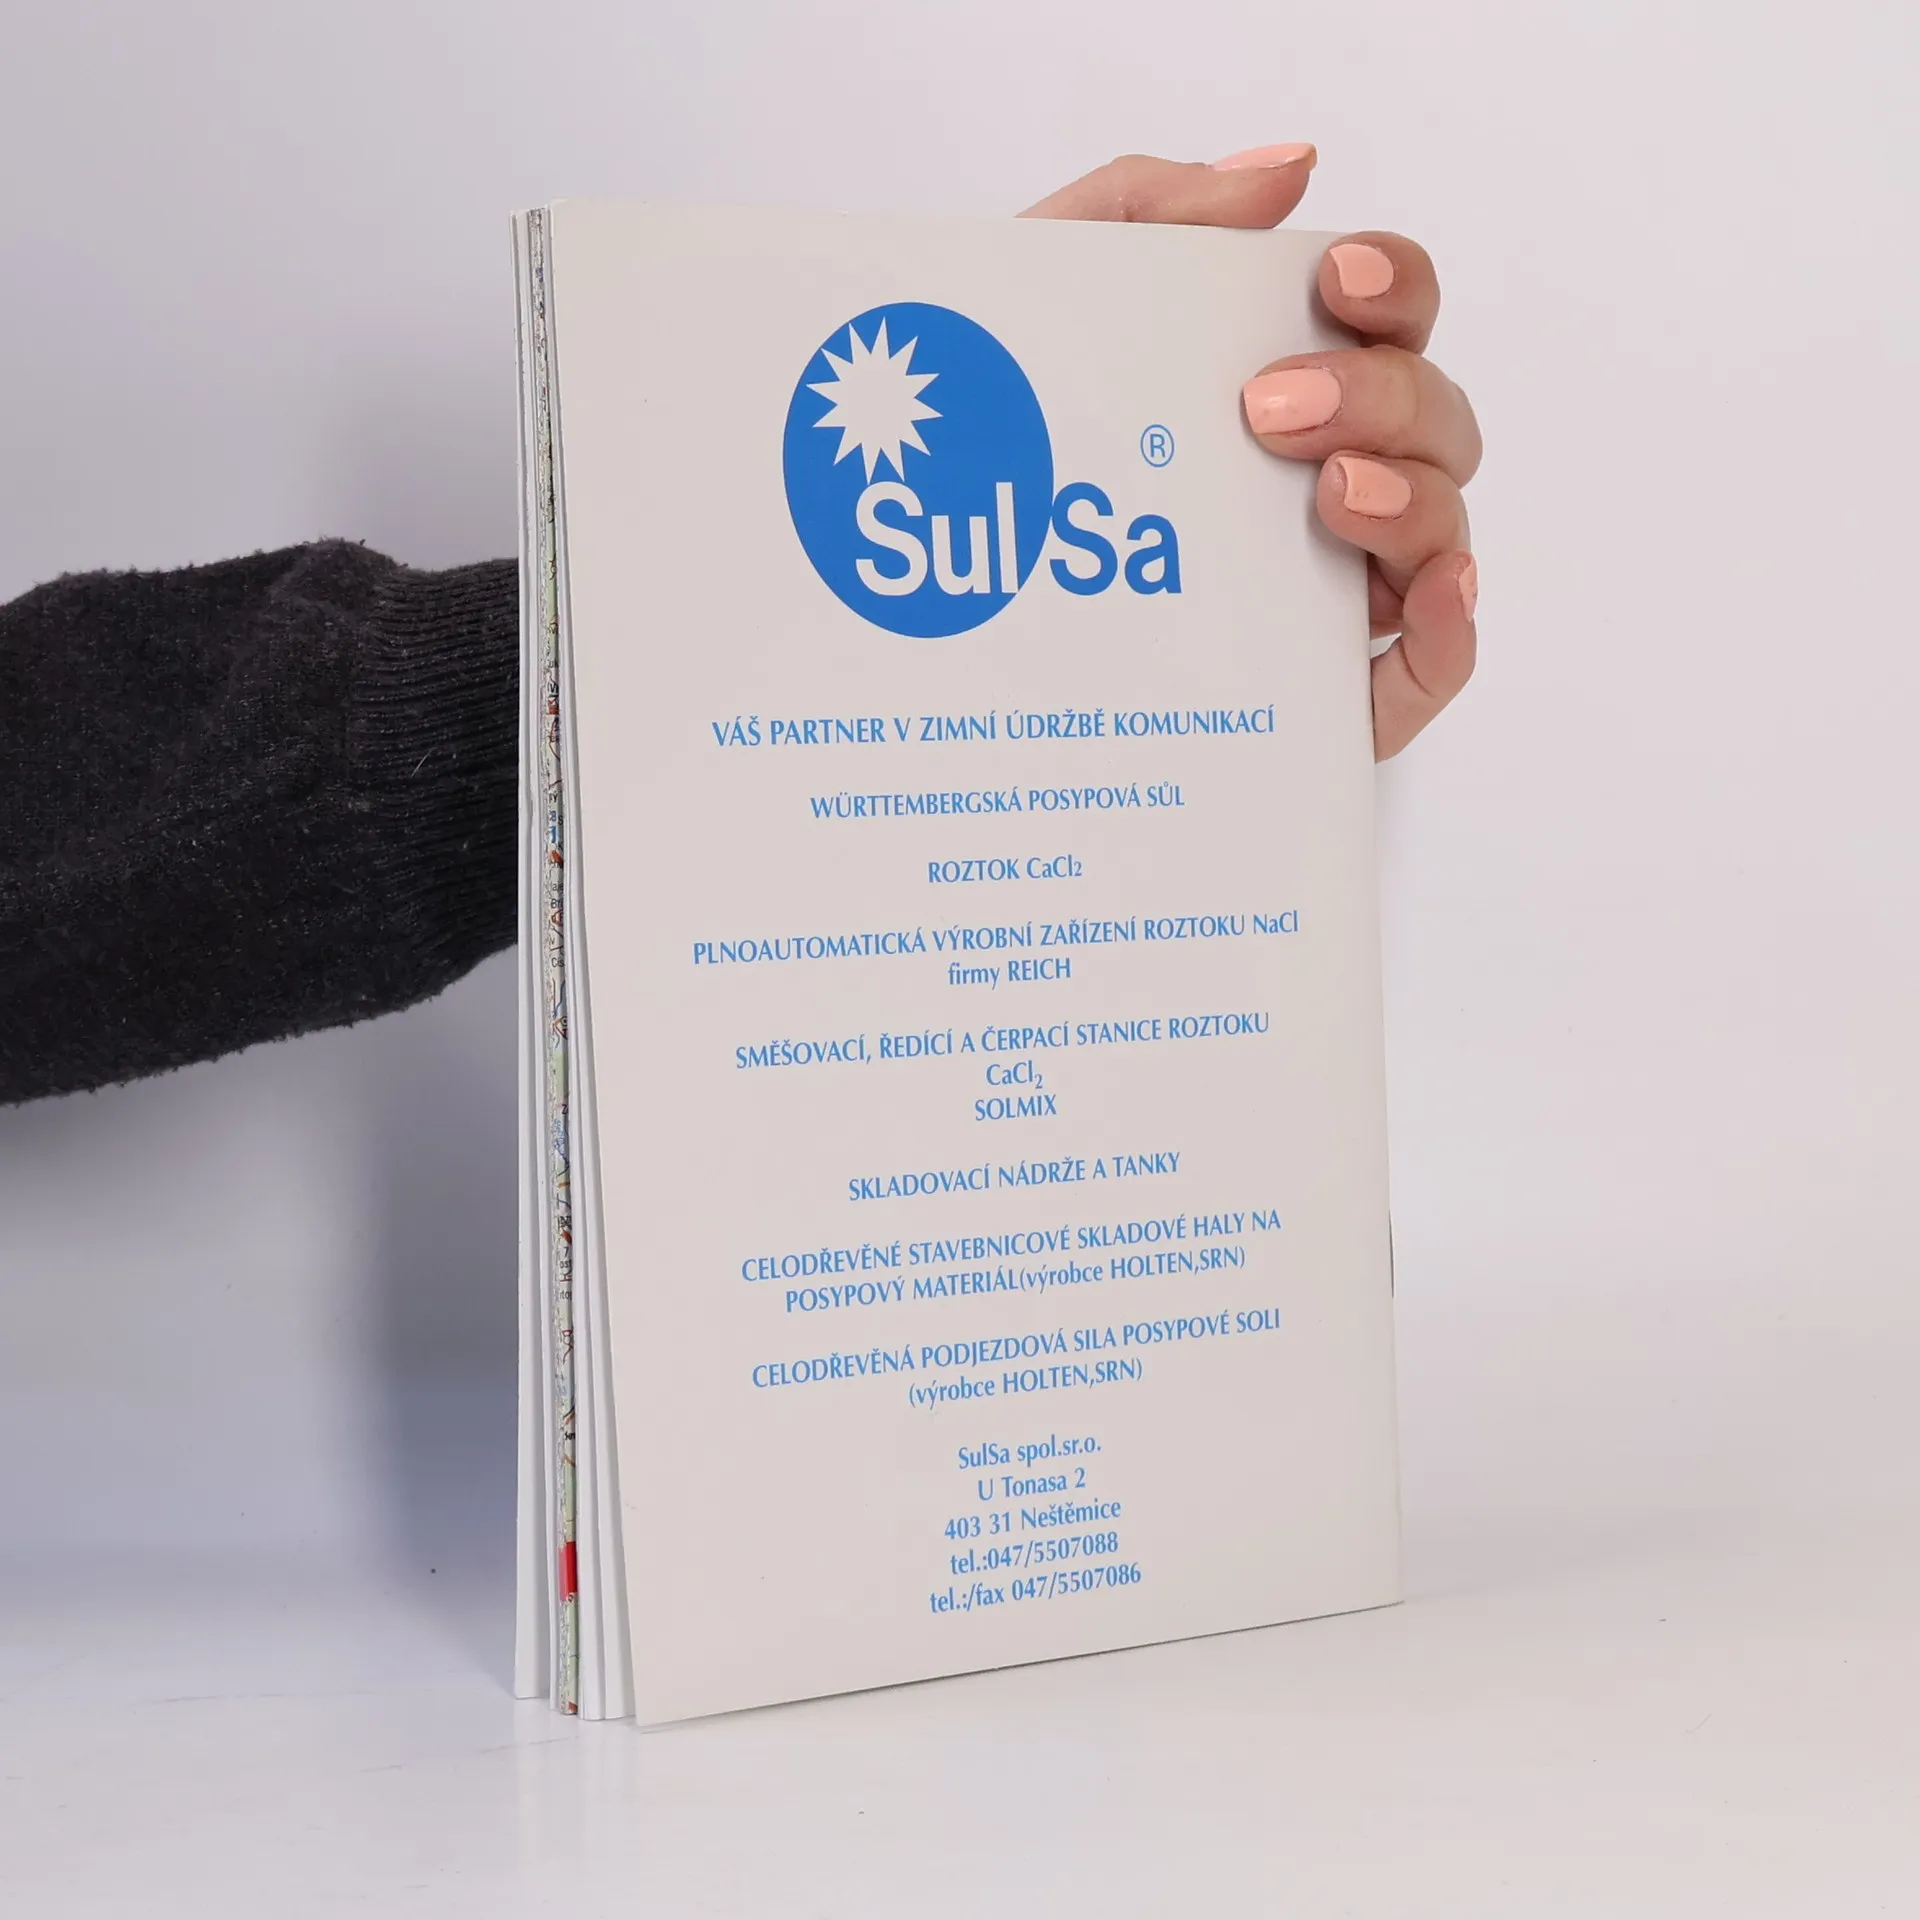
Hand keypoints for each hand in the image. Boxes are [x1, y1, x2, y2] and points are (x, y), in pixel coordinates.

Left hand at [1023, 147, 1478, 760]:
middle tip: (1271, 407)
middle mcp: (1328, 485)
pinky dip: (1453, 625)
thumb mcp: (1040, 321)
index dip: (1391, 288)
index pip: (1388, 322)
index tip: (1335, 280)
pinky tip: (1429, 587)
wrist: (926, 638)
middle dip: (1379, 395)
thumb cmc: (999, 468)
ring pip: (1441, 530)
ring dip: (1410, 496)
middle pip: (1431, 421)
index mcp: (1285, 392)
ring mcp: (1337, 594)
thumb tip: (1286, 172)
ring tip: (1330, 491)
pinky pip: (1434, 666)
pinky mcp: (1329, 699)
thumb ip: (1142, 216)